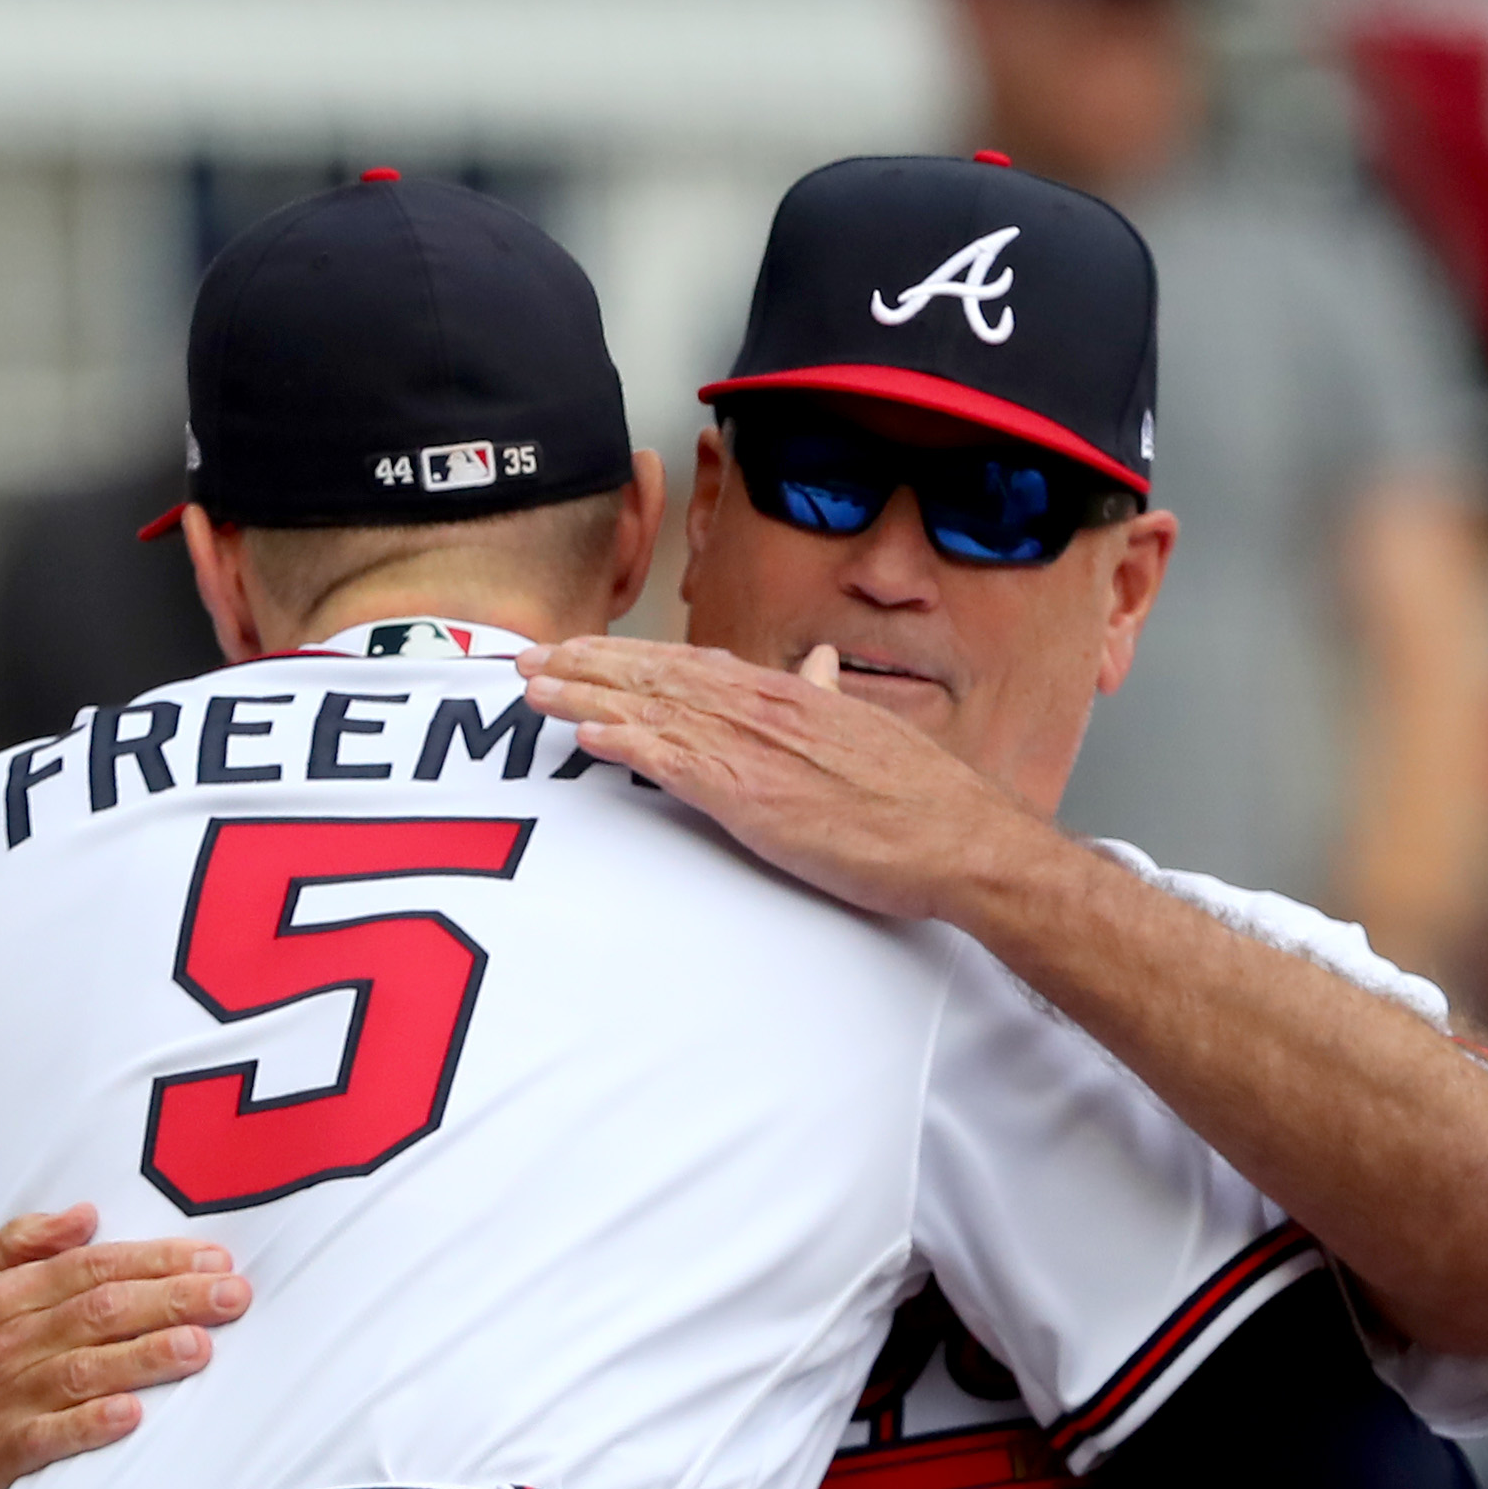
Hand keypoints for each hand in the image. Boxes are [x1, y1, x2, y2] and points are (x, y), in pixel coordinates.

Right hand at [0, 1208, 251, 1488]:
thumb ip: (20, 1243)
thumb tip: (86, 1213)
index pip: (90, 1268)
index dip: (155, 1260)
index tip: (214, 1257)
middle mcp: (0, 1341)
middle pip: (99, 1312)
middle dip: (173, 1300)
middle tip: (234, 1296)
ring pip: (83, 1370)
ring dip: (144, 1357)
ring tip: (200, 1347)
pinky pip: (47, 1437)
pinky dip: (88, 1425)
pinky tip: (131, 1415)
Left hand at [519, 637, 1039, 924]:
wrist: (959, 838)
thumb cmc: (921, 799)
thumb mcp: (866, 731)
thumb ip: (826, 699)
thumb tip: (813, 668)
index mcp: (789, 694)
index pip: (691, 663)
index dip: (629, 655)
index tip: (582, 650)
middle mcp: (766, 709)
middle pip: (658, 675)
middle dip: (587, 664)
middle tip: (528, 660)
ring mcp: (758, 751)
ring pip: (654, 709)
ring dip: (587, 696)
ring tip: (534, 690)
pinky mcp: (755, 798)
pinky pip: (676, 763)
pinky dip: (628, 743)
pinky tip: (587, 735)